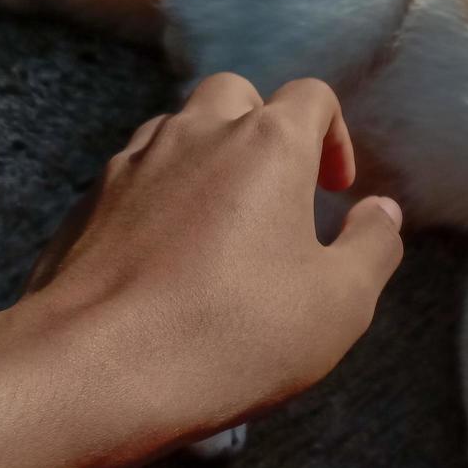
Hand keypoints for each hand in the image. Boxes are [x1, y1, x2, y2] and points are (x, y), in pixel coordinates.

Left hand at [17, 72, 403, 445]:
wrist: (93, 372)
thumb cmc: (233, 334)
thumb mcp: (340, 303)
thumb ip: (374, 246)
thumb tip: (382, 211)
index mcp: (267, 144)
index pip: (312, 96)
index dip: (334, 136)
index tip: (334, 193)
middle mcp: (197, 134)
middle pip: (238, 95)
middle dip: (264, 131)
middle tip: (276, 197)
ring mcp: (132, 164)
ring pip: (178, 129)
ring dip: (208, 158)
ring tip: (220, 227)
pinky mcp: (85, 204)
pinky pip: (134, 175)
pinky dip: (160, 196)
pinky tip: (165, 259)